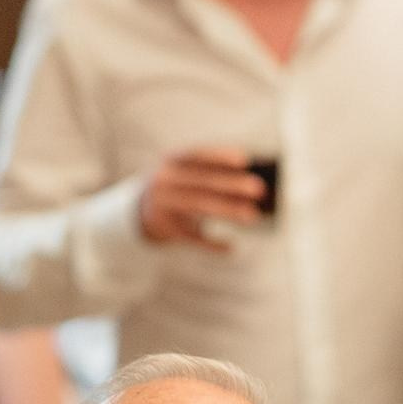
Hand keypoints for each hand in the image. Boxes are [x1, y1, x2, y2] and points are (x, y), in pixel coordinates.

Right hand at [138, 148, 266, 250]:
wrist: (142, 209)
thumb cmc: (182, 186)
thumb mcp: (190, 175)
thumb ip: (215, 176)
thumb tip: (251, 186)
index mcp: (172, 161)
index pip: (197, 155)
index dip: (219, 157)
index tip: (244, 159)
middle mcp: (165, 182)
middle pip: (202, 183)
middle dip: (232, 185)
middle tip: (260, 189)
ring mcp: (163, 206)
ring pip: (199, 208)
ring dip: (228, 211)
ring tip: (253, 215)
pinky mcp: (166, 229)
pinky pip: (192, 237)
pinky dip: (212, 243)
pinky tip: (231, 248)